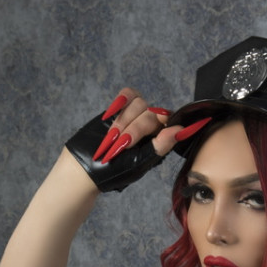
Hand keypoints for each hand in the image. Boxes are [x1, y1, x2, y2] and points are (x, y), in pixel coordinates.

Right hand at [65, 88, 209, 192]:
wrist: (86, 168)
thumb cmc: (114, 171)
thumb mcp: (140, 163)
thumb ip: (160, 146)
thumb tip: (181, 130)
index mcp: (161, 141)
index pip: (169, 122)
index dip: (160, 122)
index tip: (152, 127)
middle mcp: (151, 126)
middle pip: (152, 113)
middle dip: (134, 129)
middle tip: (120, 146)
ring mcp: (136, 115)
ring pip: (139, 103)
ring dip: (124, 121)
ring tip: (111, 138)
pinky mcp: (120, 108)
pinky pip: (128, 94)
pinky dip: (121, 100)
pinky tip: (111, 114)